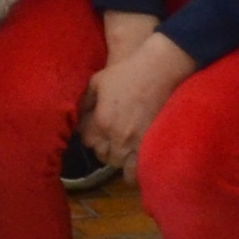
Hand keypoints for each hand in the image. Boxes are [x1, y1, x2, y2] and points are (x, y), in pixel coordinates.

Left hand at [83, 27, 193, 164]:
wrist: (160, 71)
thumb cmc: (127, 73)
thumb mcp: (97, 82)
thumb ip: (86, 101)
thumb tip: (79, 115)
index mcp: (101, 121)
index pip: (87, 141)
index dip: (90, 136)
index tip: (95, 131)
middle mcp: (117, 137)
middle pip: (103, 155)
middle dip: (104, 148)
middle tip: (110, 141)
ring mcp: (137, 143)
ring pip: (121, 164)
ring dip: (119, 159)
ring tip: (123, 151)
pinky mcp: (154, 145)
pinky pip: (140, 167)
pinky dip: (136, 167)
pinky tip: (136, 160)